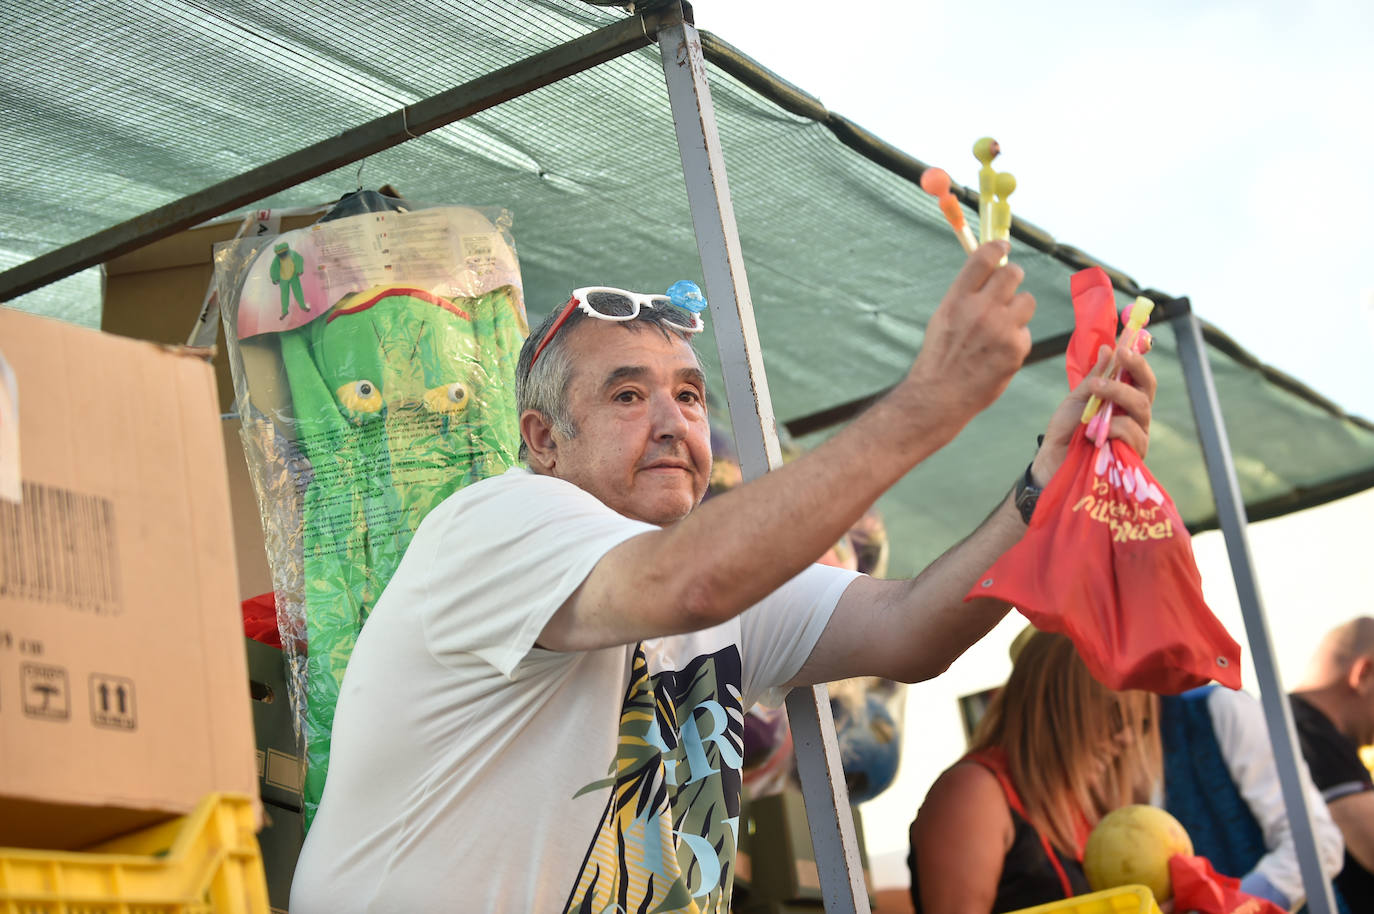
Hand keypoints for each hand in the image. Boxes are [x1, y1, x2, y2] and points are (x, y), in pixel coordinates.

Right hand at [907, 241, 1034, 430]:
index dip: (997, 247)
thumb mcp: (943, 318)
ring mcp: (1001, 328)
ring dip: (1018, 311)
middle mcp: (980, 309)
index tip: (1003, 246)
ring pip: (1026, 301)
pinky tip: (999, 354)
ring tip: (1001, 329)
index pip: (983, 259)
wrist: (939, 396)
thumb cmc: (940, 358)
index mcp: (957, 299)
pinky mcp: (1016, 348)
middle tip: (1009, 288)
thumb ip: (965, 294)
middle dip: (1013, 277)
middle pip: (1013, 273)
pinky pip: (1025, 332)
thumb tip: (989, 272)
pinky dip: (1016, 341)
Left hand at [1031, 341, 1156, 484]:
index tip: (1124, 349)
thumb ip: (1095, 377)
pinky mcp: (1134, 453)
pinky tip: (1093, 433)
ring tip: (1092, 402)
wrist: (1052, 461)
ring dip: (1117, 396)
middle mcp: (1136, 415)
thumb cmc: (1067, 430)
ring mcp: (1137, 434)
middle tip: (1114, 363)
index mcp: (1124, 400)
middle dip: (1132, 373)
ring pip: (1141, 408)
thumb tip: (1108, 348)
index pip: (1140, 377)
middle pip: (1147, 390)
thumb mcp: (1077, 399)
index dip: (1138, 361)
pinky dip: (1112, 428)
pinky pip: (1131, 432)